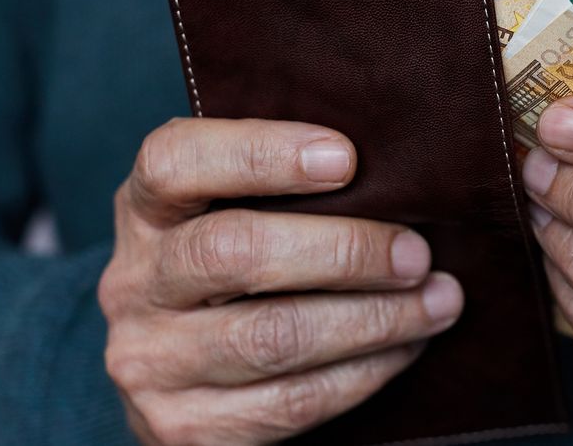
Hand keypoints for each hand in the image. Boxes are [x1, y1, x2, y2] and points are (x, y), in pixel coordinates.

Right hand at [98, 118, 463, 444]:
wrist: (173, 370)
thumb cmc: (232, 262)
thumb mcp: (227, 208)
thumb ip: (281, 182)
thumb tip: (394, 163)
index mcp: (145, 209)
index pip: (176, 162)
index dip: (262, 153)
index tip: (346, 158)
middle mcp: (135, 283)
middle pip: (232, 252)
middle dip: (343, 250)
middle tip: (416, 252)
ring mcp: (152, 361)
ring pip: (272, 337)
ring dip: (374, 319)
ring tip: (438, 300)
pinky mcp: (184, 427)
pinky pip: (291, 403)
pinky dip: (364, 372)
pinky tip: (406, 346)